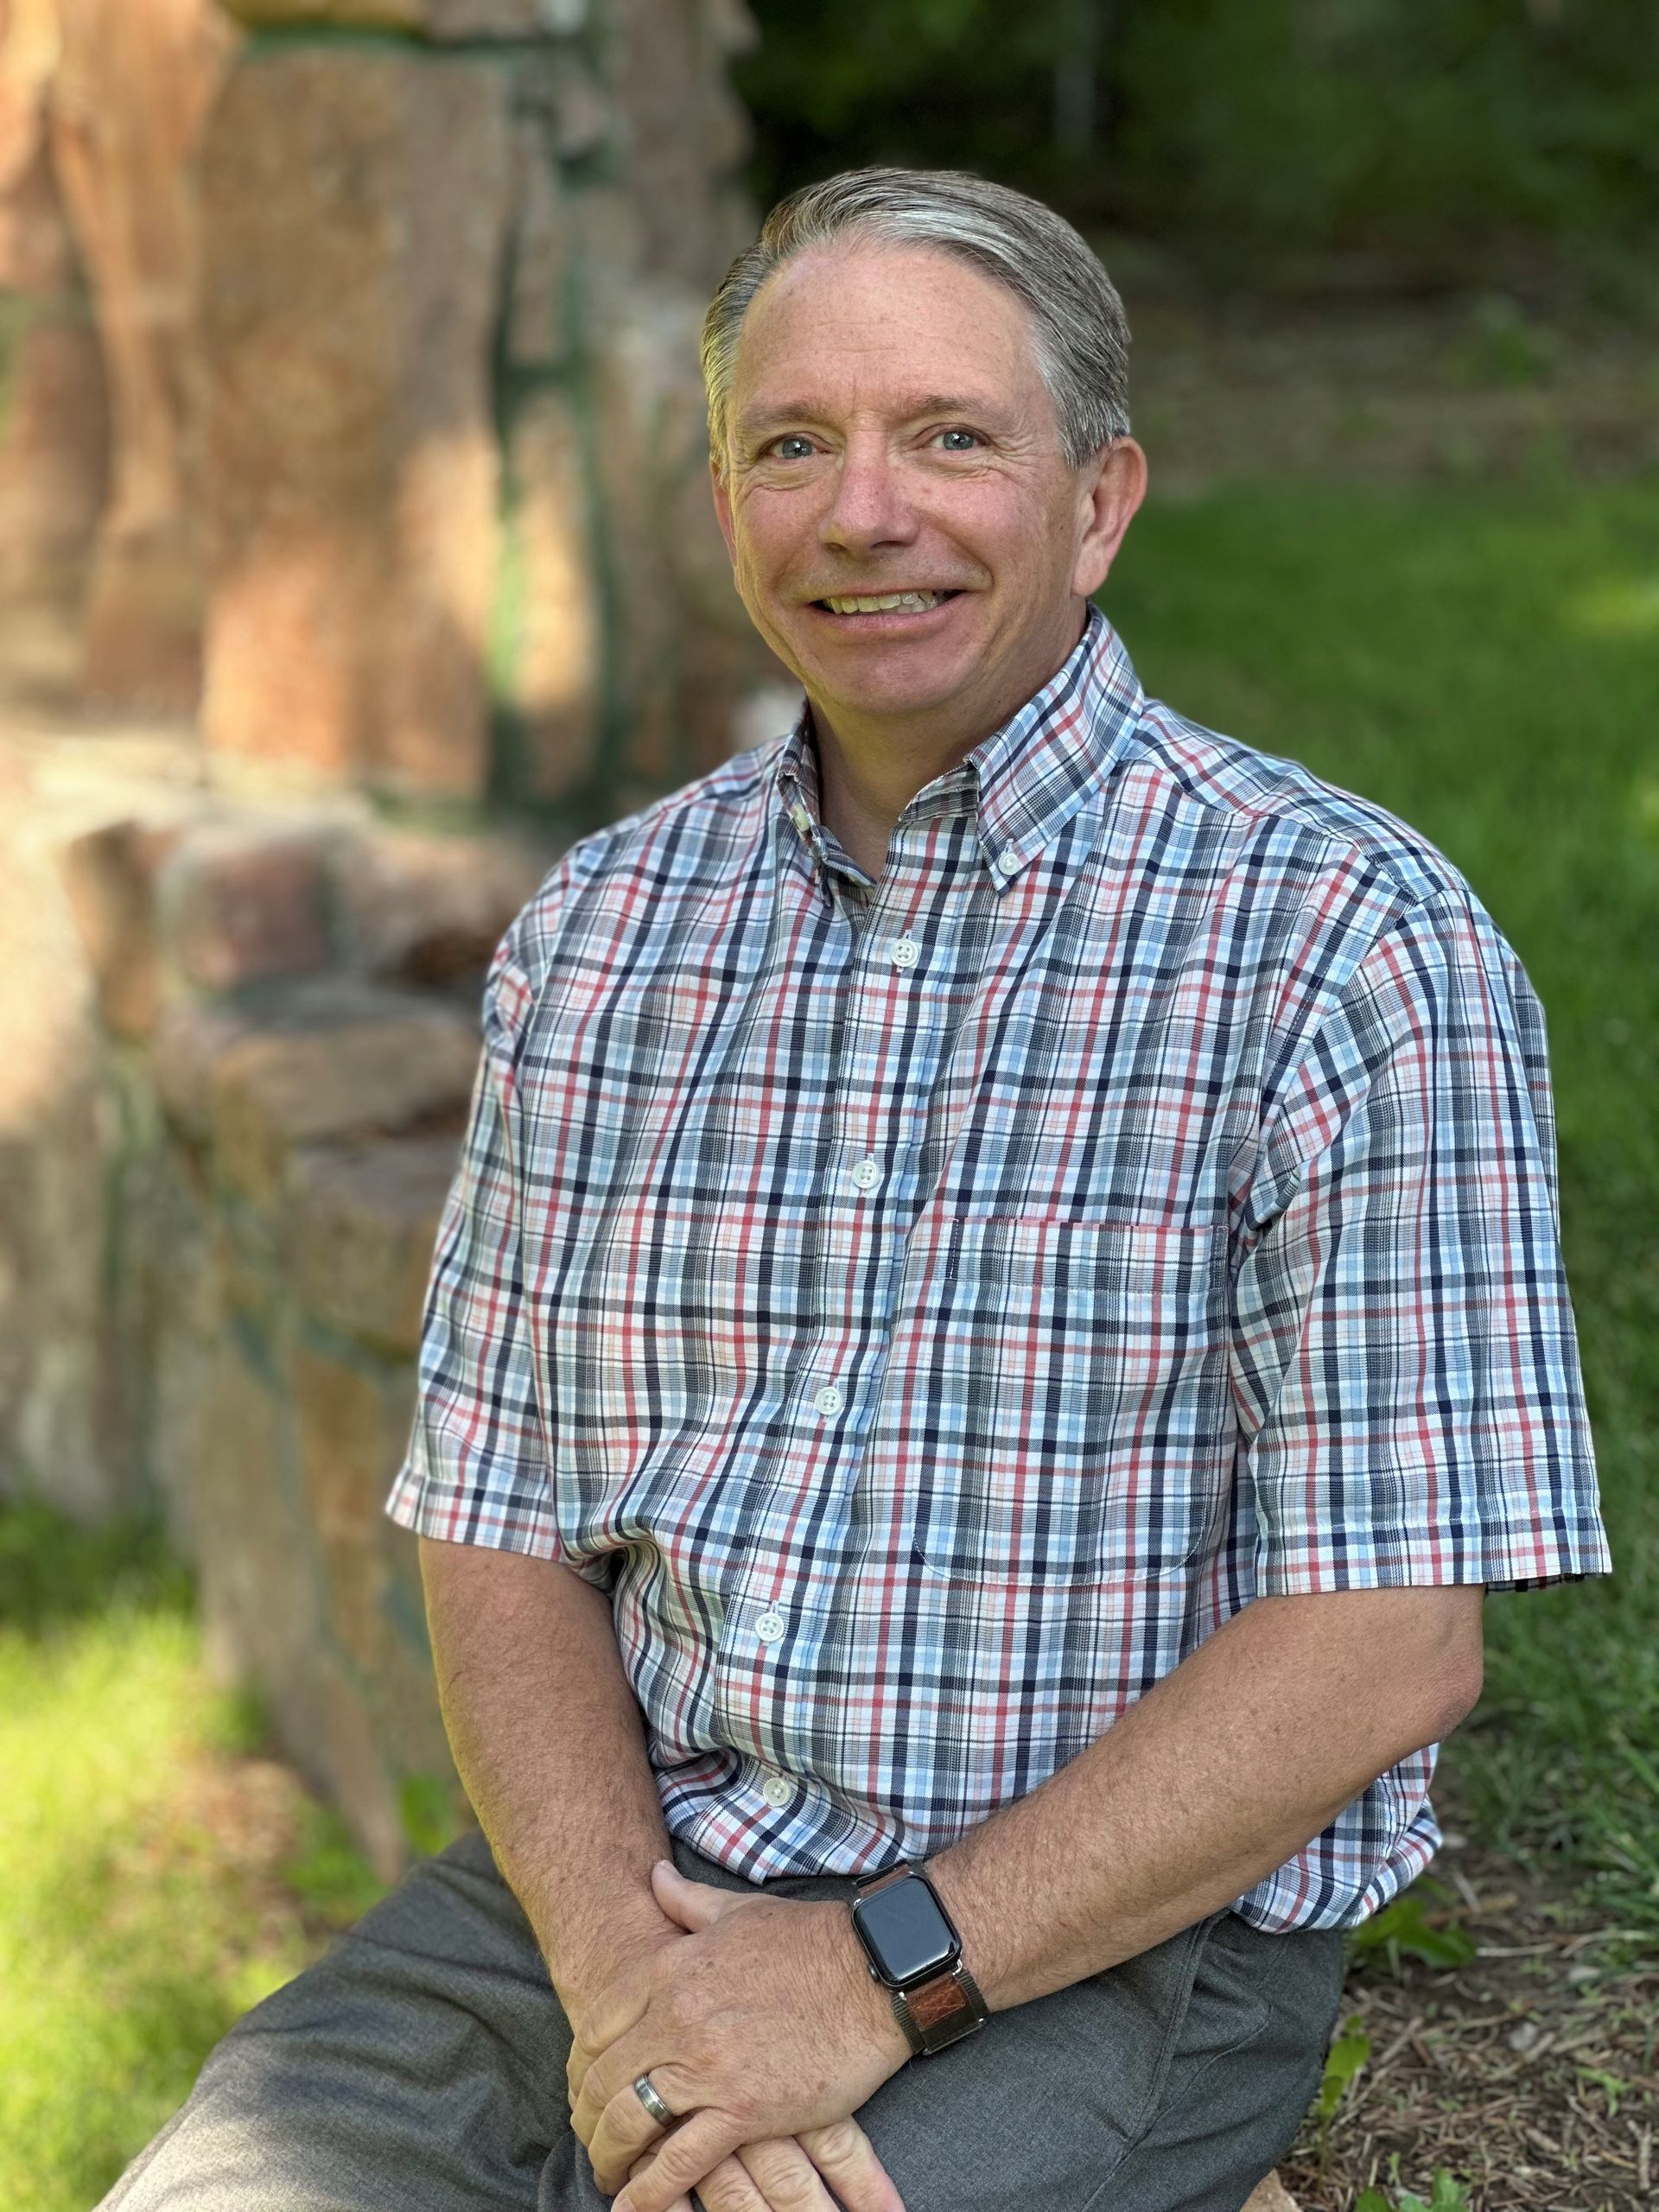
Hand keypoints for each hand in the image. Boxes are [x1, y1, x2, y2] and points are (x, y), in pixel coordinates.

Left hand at [568, 1861, 910, 2211]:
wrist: (872, 1972)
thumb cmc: (807, 1941)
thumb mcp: (737, 1911)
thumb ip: (685, 1901)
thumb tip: (652, 1877)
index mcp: (669, 1970)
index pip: (596, 2026)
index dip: (582, 2064)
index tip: (585, 2085)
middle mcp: (676, 2019)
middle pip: (603, 2079)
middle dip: (586, 2116)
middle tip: (589, 2136)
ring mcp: (707, 2067)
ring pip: (629, 2122)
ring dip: (608, 2156)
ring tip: (609, 2174)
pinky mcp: (743, 2111)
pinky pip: (679, 2161)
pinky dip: (650, 2192)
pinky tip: (632, 2207)